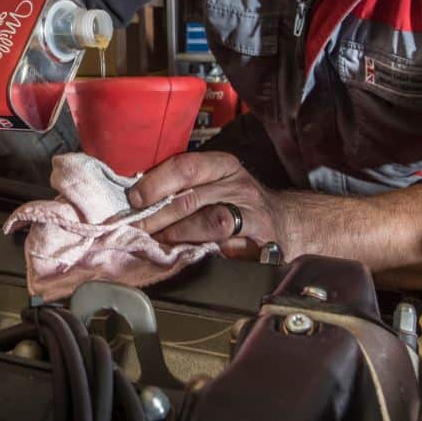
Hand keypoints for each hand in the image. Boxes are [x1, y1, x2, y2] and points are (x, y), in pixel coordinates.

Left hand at [127, 153, 285, 259]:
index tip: (135, 198)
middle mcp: (239, 186)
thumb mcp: (215, 183)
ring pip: (210, 221)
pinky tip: (186, 254)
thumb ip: (183, 187)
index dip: (157, 182)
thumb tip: (138, 198)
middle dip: (158, 214)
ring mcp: (252, 214)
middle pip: (192, 197)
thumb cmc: (238, 203)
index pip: (187, 166)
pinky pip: (228, 247)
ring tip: (158, 241)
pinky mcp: (261, 242)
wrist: (286, 222)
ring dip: (178, 233)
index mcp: (224, 166)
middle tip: (136, 227)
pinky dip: (204, 250)